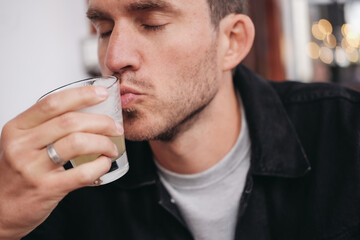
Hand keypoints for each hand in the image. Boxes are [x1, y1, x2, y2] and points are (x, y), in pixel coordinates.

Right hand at [0, 86, 122, 238]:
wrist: (0, 210)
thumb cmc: (17, 173)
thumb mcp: (22, 143)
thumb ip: (46, 127)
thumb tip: (86, 110)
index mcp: (17, 128)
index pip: (53, 103)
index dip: (82, 95)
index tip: (102, 94)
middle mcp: (22, 145)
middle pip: (70, 122)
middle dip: (101, 122)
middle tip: (115, 127)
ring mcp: (32, 168)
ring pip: (77, 143)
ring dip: (103, 142)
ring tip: (112, 147)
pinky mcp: (46, 188)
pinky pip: (82, 173)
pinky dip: (100, 166)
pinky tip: (105, 163)